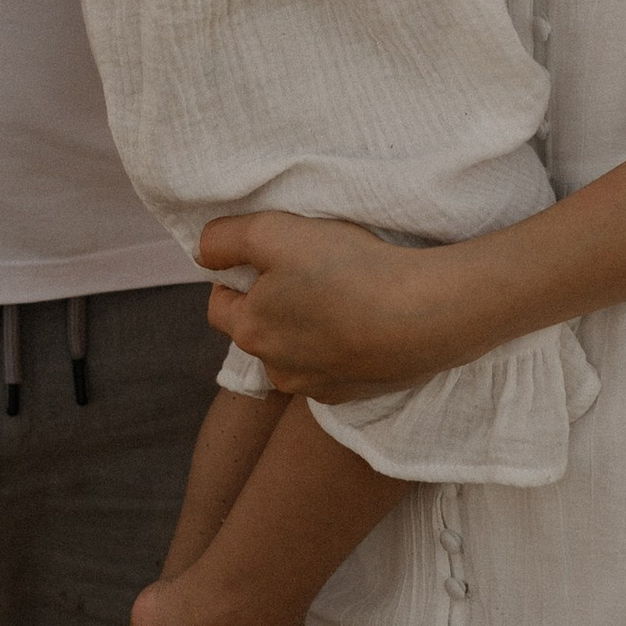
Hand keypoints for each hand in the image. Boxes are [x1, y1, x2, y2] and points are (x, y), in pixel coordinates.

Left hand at [197, 209, 466, 397]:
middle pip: (261, 329)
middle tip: (312, 269)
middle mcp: (277, 370)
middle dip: (276, 301)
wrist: (421, 315)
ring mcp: (319, 388)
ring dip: (311, 326)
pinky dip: (344, 345)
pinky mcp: (357, 394)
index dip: (238, 275)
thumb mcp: (274, 231)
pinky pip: (336, 366)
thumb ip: (226, 239)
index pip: (219, 304)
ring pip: (298, 352)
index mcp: (251, 332)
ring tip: (345, 294)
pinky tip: (368, 319)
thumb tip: (204, 253)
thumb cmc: (345, 269)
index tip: (269, 256)